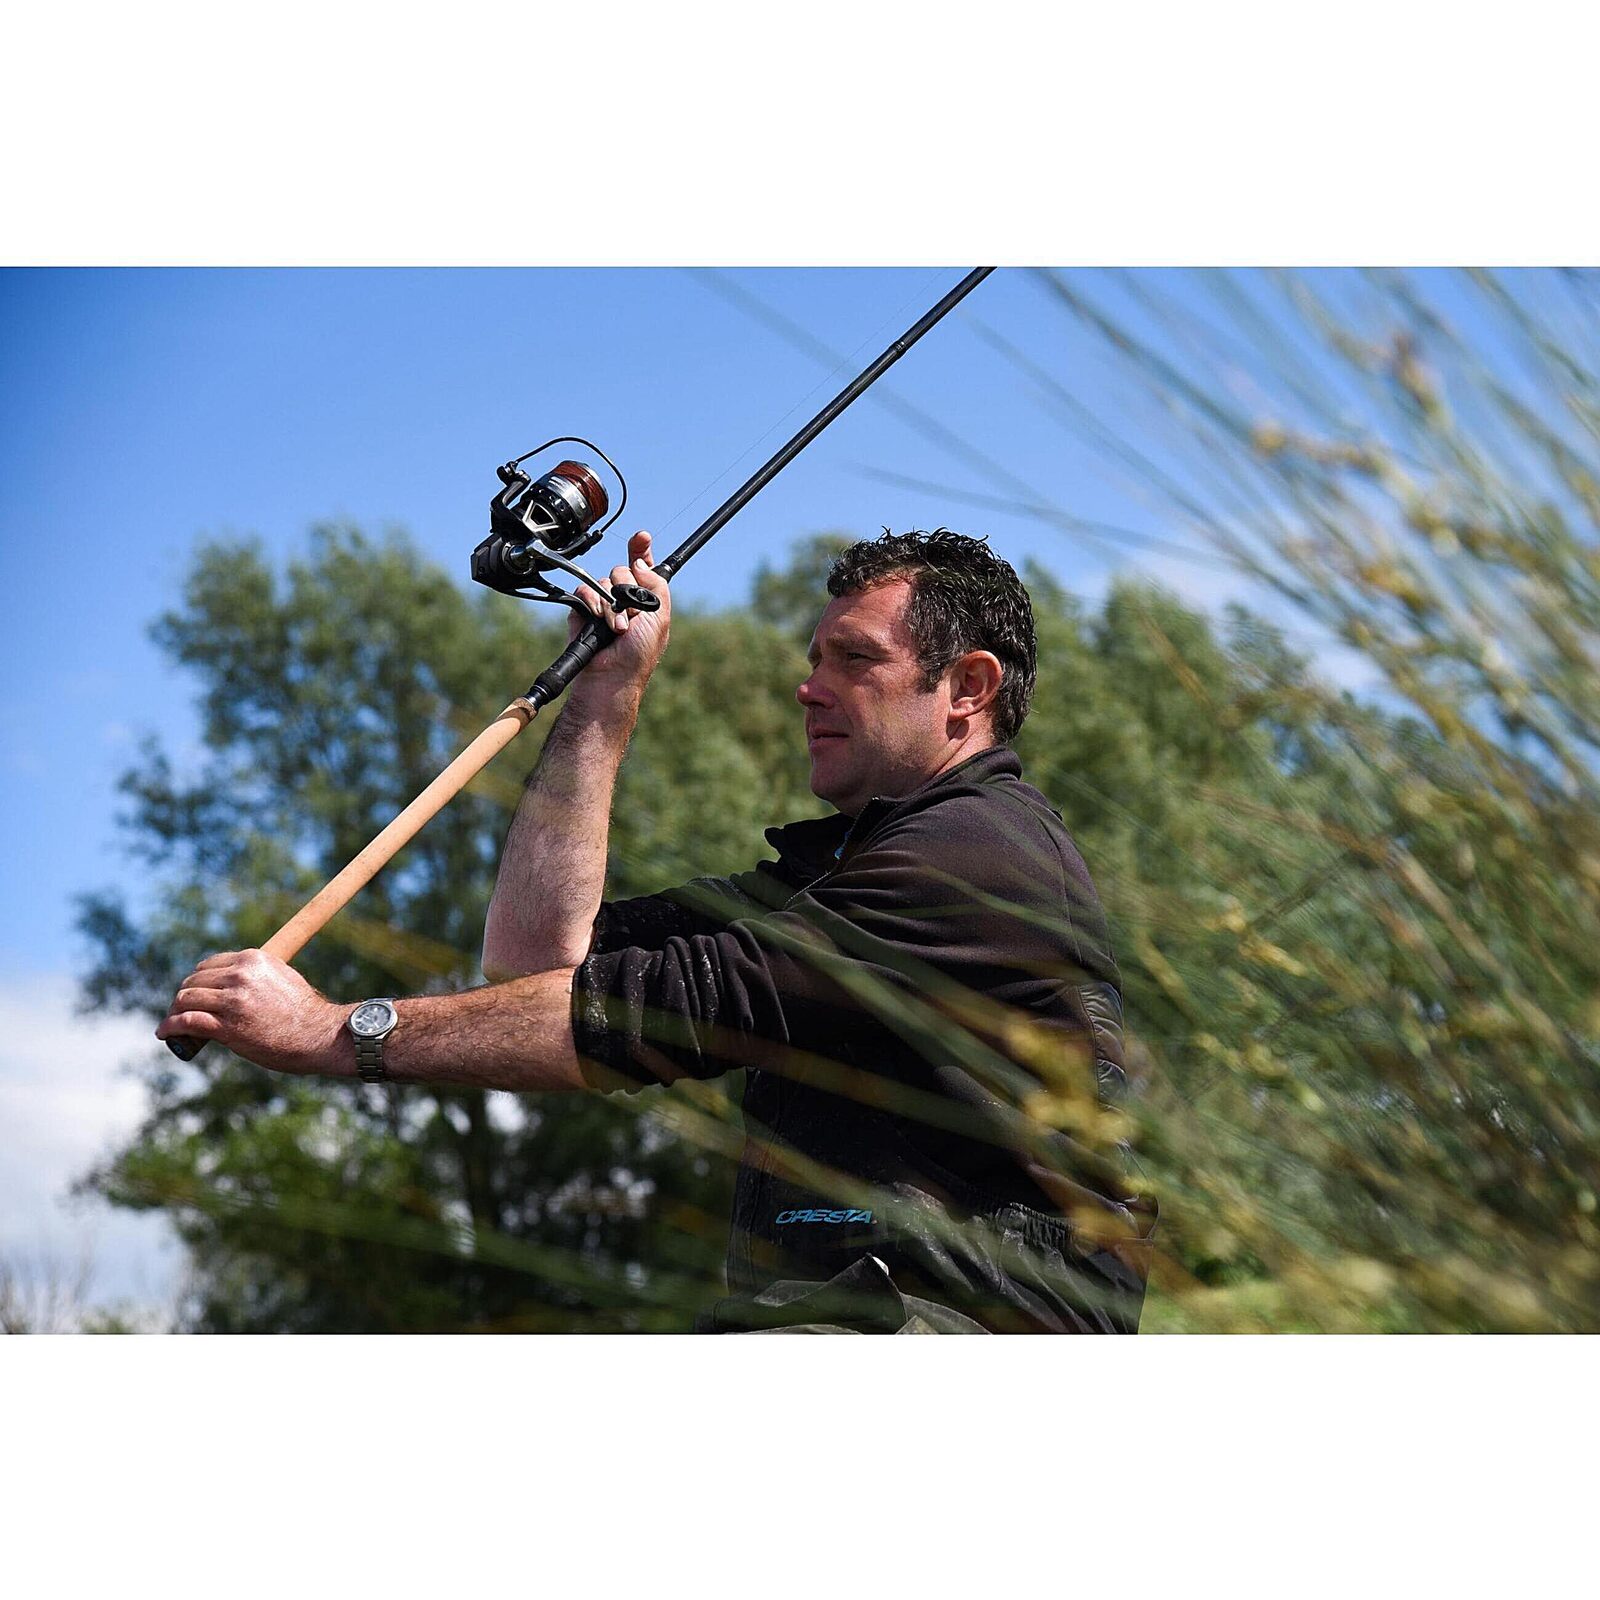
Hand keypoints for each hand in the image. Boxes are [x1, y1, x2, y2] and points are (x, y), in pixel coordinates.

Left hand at [156, 949, 351, 1076]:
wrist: (319, 1035)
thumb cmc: (304, 1012)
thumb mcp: (281, 978)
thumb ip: (256, 974)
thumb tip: (233, 980)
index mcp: (253, 959)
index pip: (209, 965)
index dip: (199, 981)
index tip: (197, 994)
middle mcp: (240, 975)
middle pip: (193, 981)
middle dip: (185, 996)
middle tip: (184, 1011)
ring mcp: (233, 1000)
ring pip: (185, 999)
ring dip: (175, 1011)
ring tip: (174, 1023)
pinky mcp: (227, 1026)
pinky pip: (186, 1021)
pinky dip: (170, 1027)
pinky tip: (164, 1033)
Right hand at [567, 530, 670, 701]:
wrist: (611, 674)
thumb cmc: (638, 654)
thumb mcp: (659, 617)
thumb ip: (656, 586)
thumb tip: (640, 561)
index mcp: (645, 598)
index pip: (643, 567)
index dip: (641, 550)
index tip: (642, 536)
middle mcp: (624, 597)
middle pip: (623, 570)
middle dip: (627, 591)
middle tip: (631, 617)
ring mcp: (603, 602)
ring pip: (604, 580)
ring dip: (612, 605)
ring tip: (616, 628)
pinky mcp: (583, 608)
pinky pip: (584, 589)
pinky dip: (591, 601)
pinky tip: (597, 618)